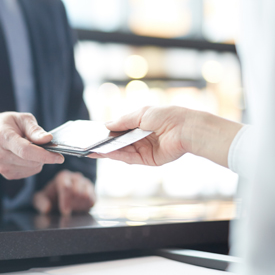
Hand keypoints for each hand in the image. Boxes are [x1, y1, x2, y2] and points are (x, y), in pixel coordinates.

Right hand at [0, 112, 64, 179]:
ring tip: (29, 147)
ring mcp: (3, 167)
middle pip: (31, 161)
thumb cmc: (7, 125)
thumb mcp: (22, 118)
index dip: (45, 155)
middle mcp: (0, 155)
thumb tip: (48, 140)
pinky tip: (26, 155)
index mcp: (3, 138)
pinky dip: (33, 164)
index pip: (26, 151)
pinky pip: (30, 172)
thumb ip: (35, 130)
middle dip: (43, 154)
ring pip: (33, 168)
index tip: (60, 157)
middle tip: (41, 143)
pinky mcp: (7, 174)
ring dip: (38, 159)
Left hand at [33, 170, 95, 215]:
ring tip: (71, 207)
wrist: (60, 198)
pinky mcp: (93, 191)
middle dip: (71, 204)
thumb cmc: (50, 197)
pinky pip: (93, 200)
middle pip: (77, 192)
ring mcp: (86, 183)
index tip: (64, 211)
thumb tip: (47, 208)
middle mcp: (76, 177)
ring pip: (86, 195)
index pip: (66, 187)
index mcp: (63, 176)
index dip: (65, 200)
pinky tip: (78, 207)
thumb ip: (41, 202)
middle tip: (65, 210)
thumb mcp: (40, 199)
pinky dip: (86, 206)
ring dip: (78, 205)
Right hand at [90, 106, 242, 167]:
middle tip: (87, 145)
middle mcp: (141, 138)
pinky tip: (105, 153)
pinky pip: (129, 159)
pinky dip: (117, 156)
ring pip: (121, 152)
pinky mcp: (148, 160)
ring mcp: (144, 150)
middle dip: (104, 143)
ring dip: (107, 151)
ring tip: (91, 150)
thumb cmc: (167, 116)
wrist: (186, 129)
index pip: (119, 130)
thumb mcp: (141, 114)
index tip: (92, 133)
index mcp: (140, 125)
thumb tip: (106, 125)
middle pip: (118, 143)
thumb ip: (123, 121)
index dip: (106, 132)